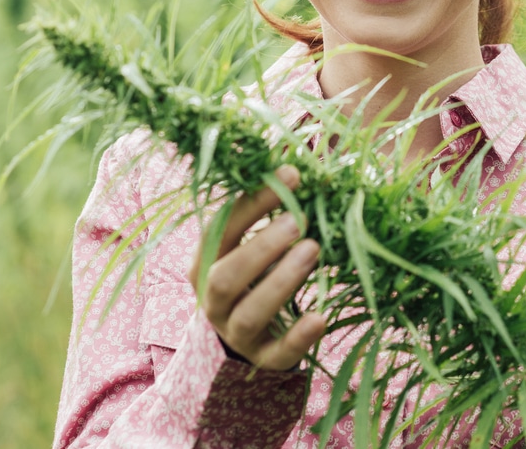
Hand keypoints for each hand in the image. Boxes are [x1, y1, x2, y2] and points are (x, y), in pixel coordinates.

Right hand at [188, 165, 326, 370]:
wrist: (242, 340)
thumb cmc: (252, 276)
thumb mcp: (248, 245)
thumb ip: (267, 214)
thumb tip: (298, 166)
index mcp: (206, 264)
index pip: (220, 231)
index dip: (252, 203)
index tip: (290, 176)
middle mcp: (213, 300)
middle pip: (226, 276)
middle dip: (263, 246)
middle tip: (301, 219)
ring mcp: (237, 333)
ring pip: (250, 313)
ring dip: (281, 281)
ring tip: (314, 250)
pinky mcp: (264, 359)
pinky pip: (278, 353)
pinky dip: (298, 337)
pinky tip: (320, 318)